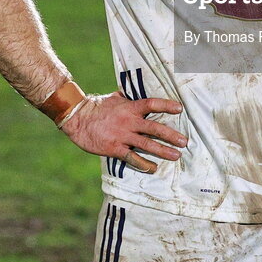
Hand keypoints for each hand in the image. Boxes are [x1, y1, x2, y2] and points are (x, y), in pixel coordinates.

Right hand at [59, 91, 186, 172]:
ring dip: (163, 150)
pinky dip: (143, 164)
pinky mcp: (114, 148)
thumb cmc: (97, 107)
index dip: (166, 105)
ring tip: (176, 155)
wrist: (77, 118)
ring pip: (147, 144)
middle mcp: (129, 121)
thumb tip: (135, 94)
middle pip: (154, 128)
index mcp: (130, 107)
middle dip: (171, 135)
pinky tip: (153, 168)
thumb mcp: (115, 98)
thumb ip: (128, 98)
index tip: (179, 108)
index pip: (152, 103)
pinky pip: (132, 157)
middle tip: (184, 141)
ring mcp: (122, 135)